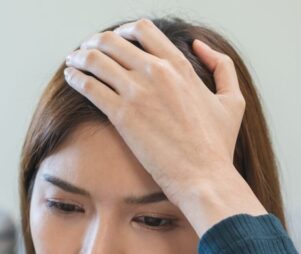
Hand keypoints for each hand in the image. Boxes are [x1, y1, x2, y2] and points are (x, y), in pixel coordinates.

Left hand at [63, 19, 245, 207]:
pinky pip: (89, 86)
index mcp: (180, 65)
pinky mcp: (122, 115)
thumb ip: (221, 66)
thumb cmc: (217, 146)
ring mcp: (137, 92)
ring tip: (72, 60)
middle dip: (96, 42)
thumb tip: (199, 45)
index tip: (114, 39)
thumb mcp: (232, 100)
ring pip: (97, 59)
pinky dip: (75, 77)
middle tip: (86, 49)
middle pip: (114, 41)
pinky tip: (69, 77)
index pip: (143, 30)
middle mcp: (157, 72)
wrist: (203, 176)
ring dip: (80, 56)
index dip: (124, 31)